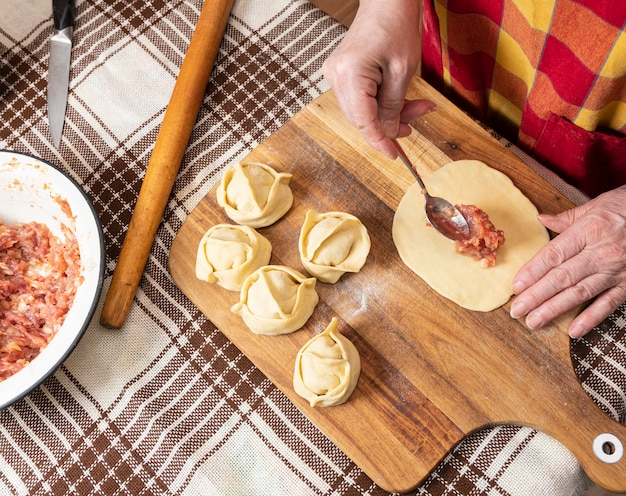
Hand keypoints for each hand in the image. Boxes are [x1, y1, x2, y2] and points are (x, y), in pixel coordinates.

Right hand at [322, 0, 433, 158]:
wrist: (387, 1)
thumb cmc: (397, 26)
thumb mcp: (403, 72)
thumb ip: (393, 107)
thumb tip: (387, 133)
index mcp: (349, 75)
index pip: (363, 121)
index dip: (380, 141)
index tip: (395, 155)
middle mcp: (336, 77)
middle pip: (361, 119)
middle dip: (389, 126)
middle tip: (414, 124)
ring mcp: (335, 75)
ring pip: (361, 111)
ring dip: (387, 115)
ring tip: (416, 107)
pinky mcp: (341, 73)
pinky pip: (360, 100)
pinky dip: (380, 105)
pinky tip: (399, 101)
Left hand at [510, 186, 625, 337]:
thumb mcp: (596, 205)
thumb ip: (567, 218)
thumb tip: (541, 219)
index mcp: (588, 231)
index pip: (553, 255)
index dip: (532, 272)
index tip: (515, 287)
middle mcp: (600, 252)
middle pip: (561, 278)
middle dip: (536, 296)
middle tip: (516, 310)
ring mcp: (616, 270)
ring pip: (579, 293)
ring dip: (554, 309)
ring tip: (533, 322)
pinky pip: (608, 304)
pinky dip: (591, 319)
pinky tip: (573, 331)